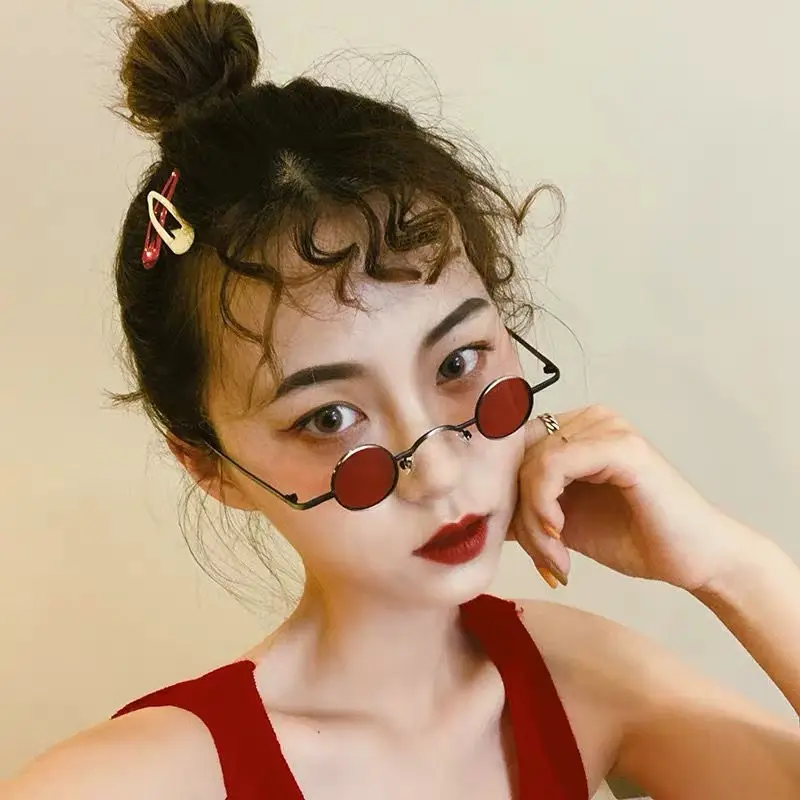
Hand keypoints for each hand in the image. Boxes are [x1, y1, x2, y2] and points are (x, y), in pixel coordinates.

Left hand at [507, 405, 752, 590]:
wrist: (692, 560)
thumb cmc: (632, 538)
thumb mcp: (560, 521)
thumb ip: (523, 506)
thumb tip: (475, 510)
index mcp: (573, 430)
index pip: (511, 451)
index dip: (506, 496)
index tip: (522, 542)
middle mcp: (588, 418)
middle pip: (516, 458)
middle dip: (520, 516)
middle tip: (545, 558)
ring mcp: (606, 427)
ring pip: (531, 464)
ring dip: (534, 521)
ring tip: (556, 558)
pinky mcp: (620, 445)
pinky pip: (553, 464)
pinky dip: (545, 504)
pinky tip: (562, 535)